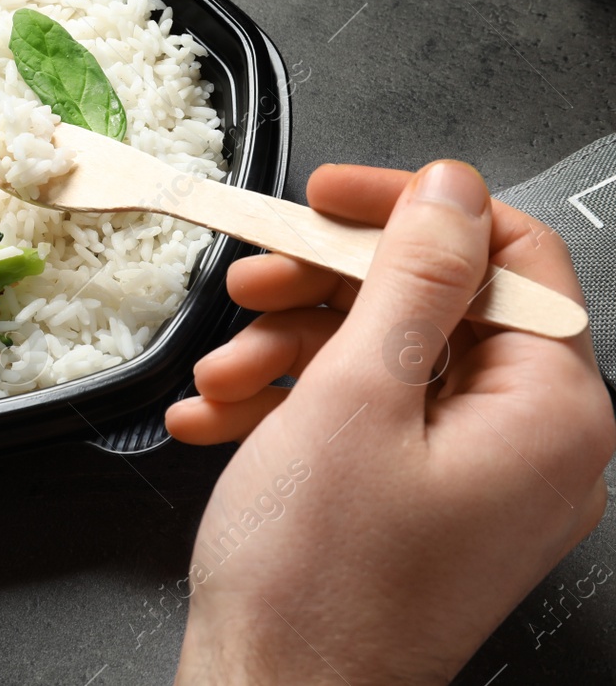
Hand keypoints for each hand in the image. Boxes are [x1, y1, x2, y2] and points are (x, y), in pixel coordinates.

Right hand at [166, 162, 613, 683]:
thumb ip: (412, 279)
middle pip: (437, 306)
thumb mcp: (355, 396)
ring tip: (220, 375)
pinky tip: (219, 418)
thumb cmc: (318, 579)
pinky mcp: (427, 505)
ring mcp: (480, 480)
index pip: (506, 256)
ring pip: (390, 361)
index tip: (326, 197)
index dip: (409, 210)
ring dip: (289, 351)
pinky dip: (293, 407)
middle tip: (250, 284)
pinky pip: (370, 421)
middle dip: (324, 291)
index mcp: (551, 412)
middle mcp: (534, 445)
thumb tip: (450, 192)